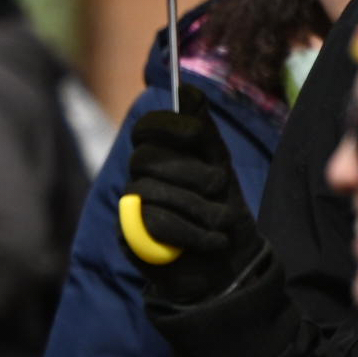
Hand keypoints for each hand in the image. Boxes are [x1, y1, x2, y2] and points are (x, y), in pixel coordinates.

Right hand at [124, 88, 261, 305]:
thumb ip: (202, 130)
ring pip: (151, 191)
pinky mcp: (129, 237)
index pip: (147, 129)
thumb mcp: (220, 166)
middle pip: (146, 158)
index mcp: (161, 156)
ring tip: (221, 224)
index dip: (167, 126)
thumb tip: (187, 89)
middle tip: (219, 187)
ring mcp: (131, 208)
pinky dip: (190, 232)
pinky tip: (210, 241)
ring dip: (198, 208)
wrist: (228, 267)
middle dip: (191, 173)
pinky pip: (153, 221)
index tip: (195, 136)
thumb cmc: (223, 213)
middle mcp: (140, 179)